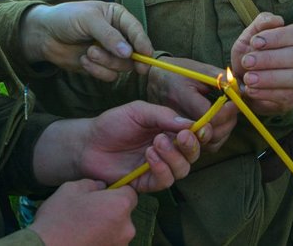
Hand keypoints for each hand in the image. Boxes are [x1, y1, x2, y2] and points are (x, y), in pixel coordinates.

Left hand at [20, 2, 151, 80]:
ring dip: (106, 62)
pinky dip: (97, 70)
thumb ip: (109, 35)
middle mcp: (118, 35)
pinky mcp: (100, 66)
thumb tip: (128, 52)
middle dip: (121, 56)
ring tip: (89, 53)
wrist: (45, 35)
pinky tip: (84, 60)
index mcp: (118, 17)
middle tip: (118, 57)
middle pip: (134, 53)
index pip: (137, 30)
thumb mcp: (88, 20)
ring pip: (122, 66)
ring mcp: (110, 52)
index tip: (146, 55)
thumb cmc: (66, 18)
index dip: (143, 43)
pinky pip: (109, 75)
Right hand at [29, 179, 136, 245]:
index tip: (103, 194)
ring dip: (106, 226)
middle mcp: (126, 228)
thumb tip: (101, 186)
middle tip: (89, 210)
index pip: (130, 193)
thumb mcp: (71, 189)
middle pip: (124, 213)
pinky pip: (110, 242)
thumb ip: (91, 184)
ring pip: (117, 230)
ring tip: (83, 227)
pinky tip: (83, 238)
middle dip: (111, 210)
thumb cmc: (59, 218)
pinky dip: (100, 240)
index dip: (117, 191)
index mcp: (119, 206)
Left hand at [32, 101, 200, 190]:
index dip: (204, 131)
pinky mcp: (147, 182)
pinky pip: (165, 181)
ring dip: (174, 156)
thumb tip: (191, 124)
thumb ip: (163, 116)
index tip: (204, 126)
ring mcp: (159, 166)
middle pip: (194, 154)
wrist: (88, 143)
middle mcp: (169, 149)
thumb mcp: (138, 111)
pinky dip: (161, 168)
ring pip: (183, 169)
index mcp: (169, 129)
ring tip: (155, 143)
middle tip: (181, 136)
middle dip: (191, 146)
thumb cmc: (112, 123)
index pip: (195, 133)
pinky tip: (149, 156)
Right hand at [145, 57, 236, 151]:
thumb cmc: (176, 70)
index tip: (235, 100)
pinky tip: (219, 124)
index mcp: (182, 99)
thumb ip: (220, 78)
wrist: (154, 78)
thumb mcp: (197, 69)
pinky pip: (202, 145)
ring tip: (227, 115)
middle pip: (211, 133)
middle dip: (228, 121)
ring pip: (208, 143)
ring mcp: (178, 129)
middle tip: (233, 107)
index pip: (211, 116)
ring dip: (224, 131)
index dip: (228, 111)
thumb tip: (241, 88)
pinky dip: (215, 138)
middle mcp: (178, 119)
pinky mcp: (180, 135)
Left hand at [230, 12, 292, 114]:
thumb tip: (276, 19)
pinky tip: (251, 90)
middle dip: (269, 59)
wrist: (243, 82)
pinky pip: (286, 96)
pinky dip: (266, 93)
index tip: (255, 42)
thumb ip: (260, 24)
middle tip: (247, 62)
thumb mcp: (249, 37)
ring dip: (268, 78)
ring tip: (248, 79)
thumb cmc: (250, 55)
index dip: (276, 37)